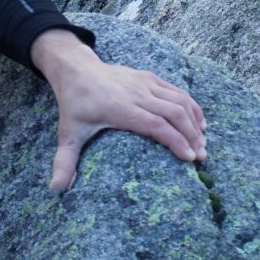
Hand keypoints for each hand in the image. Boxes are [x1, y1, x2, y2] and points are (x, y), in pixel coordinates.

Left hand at [31, 30, 206, 191]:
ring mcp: (144, 83)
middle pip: (174, 113)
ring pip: (179, 100)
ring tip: (203, 143)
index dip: (175, 141)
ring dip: (195, 121)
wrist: (76, 69)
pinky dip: (192, 106)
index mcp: (118, 108)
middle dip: (192, 135)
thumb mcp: (68, 133)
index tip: (190, 158)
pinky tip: (199, 123)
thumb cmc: (74, 104)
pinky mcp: (149, 77)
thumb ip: (65, 161)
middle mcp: (135, 93)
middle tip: (202, 157)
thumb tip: (56, 190)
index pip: (155, 125)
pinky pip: (177, 91)